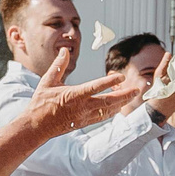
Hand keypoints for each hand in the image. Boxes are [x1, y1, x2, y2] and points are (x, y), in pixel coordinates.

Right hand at [27, 45, 146, 137]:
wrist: (37, 125)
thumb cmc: (41, 102)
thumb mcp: (48, 81)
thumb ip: (59, 65)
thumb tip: (65, 49)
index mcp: (74, 95)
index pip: (96, 87)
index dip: (110, 81)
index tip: (121, 76)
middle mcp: (82, 107)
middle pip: (108, 101)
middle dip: (124, 95)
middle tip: (137, 90)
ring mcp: (85, 116)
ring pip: (108, 110)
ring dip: (121, 103)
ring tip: (132, 96)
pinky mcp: (84, 123)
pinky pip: (103, 117)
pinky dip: (113, 111)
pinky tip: (119, 106)